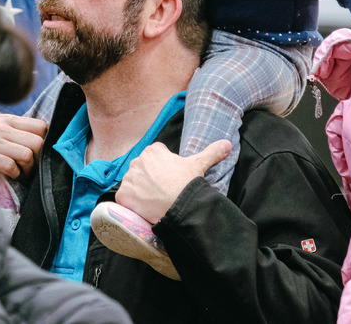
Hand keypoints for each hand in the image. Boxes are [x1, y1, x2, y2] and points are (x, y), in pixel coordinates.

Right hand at [0, 114, 47, 178]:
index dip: (45, 141)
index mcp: (8, 120)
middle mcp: (1, 128)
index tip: (39, 152)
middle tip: (31, 167)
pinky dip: (15, 174)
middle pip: (37, 142)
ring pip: (26, 155)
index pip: (40, 126)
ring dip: (27, 168)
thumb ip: (19, 131)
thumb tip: (45, 139)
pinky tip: (11, 174)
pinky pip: (11, 166)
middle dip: (38, 158)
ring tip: (22, 173)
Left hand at [115, 140, 230, 224]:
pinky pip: (124, 198)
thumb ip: (211, 152)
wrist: (180, 206)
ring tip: (155, 200)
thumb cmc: (187, 184)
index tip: (169, 179)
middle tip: (162, 191)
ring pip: (133, 184)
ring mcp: (129, 178)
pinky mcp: (123, 195)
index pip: (154, 158)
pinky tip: (143, 207)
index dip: (162, 169)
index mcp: (152, 151)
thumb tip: (227, 143)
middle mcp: (137, 161)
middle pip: (142, 171)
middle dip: (149, 179)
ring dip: (140, 191)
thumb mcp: (199, 164)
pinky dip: (131, 203)